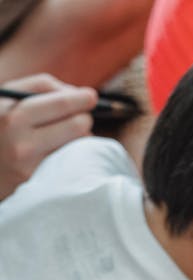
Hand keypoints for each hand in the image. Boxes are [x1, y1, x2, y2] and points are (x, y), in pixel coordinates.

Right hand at [0, 74, 96, 199]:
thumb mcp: (7, 98)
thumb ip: (39, 87)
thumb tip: (75, 93)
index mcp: (13, 116)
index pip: (59, 104)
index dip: (80, 99)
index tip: (91, 96)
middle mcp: (22, 144)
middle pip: (76, 125)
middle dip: (84, 118)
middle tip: (82, 115)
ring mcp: (32, 168)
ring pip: (76, 146)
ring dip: (80, 137)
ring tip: (67, 133)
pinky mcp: (39, 186)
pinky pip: (68, 164)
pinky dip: (71, 154)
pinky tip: (61, 150)